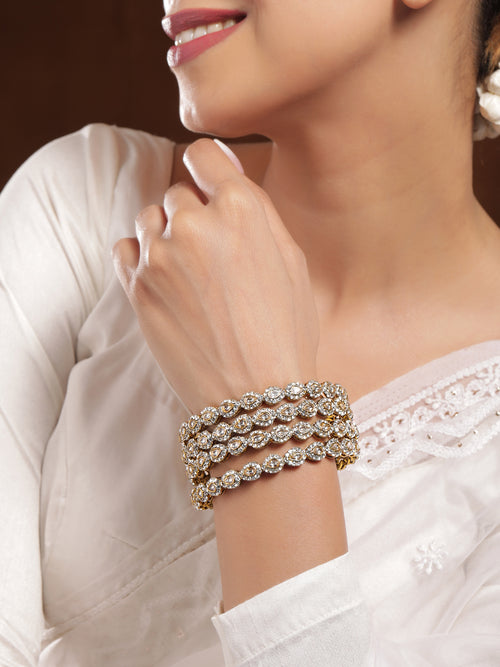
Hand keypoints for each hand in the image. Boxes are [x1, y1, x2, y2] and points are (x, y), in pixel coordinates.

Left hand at [112, 139, 319, 414]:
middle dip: (193, 215)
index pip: (203, 155)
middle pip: (177, 194)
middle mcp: (197, 223)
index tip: (208, 184)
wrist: (255, 397)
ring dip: (166, 236)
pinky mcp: (137, 288)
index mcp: (243, 208)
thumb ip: (256, 212)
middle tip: (211, 254)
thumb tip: (225, 178)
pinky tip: (164, 279)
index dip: (207, 169)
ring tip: (189, 273)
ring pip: (149, 219)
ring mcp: (161, 256)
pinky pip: (125, 247)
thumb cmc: (285, 333)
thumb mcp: (291, 261)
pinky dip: (140, 256)